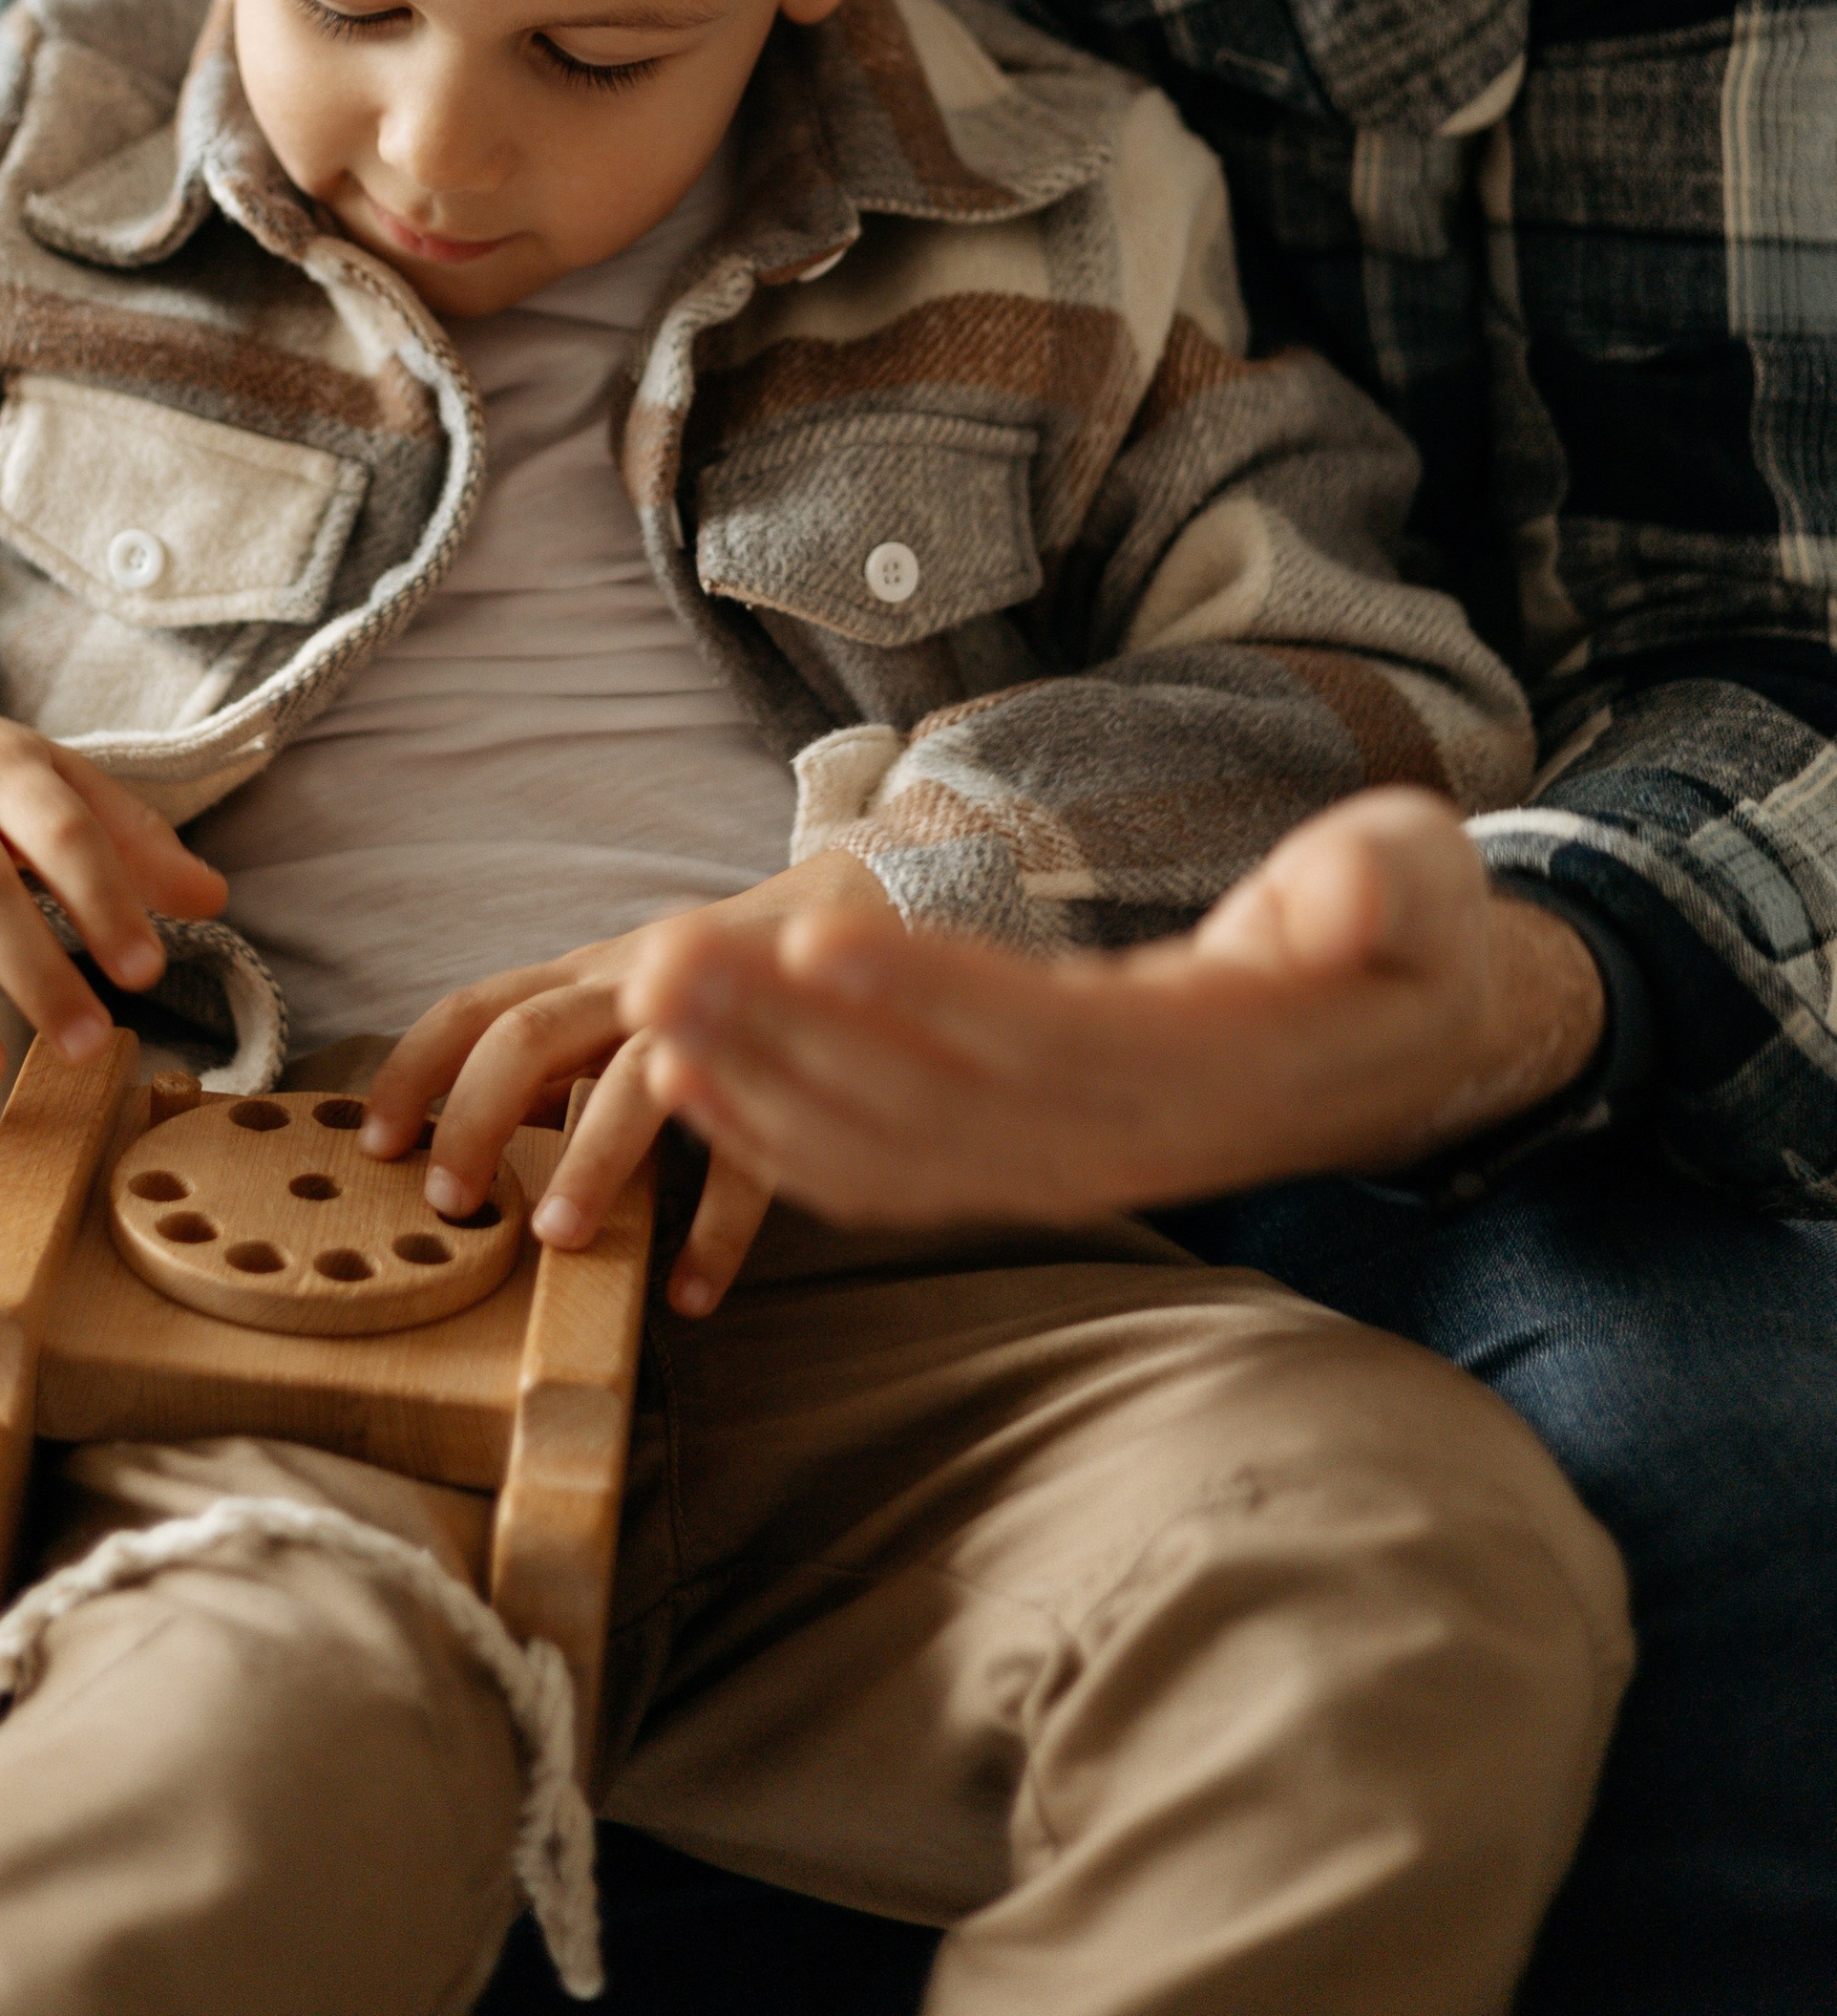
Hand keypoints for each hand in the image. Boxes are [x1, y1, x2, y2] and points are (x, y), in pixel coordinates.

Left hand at [358, 853, 898, 1317]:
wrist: (855, 920)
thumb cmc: (714, 984)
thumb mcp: (623, 1004)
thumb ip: (558, 1054)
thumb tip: (460, 1136)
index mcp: (585, 977)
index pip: (476, 1008)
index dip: (416, 1069)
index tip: (375, 1143)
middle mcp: (632, 989)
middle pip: (533, 1034)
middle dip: (480, 1115)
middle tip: (451, 1201)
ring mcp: (707, 1026)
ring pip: (634, 1083)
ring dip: (592, 1164)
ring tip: (562, 1243)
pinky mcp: (785, 1069)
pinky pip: (748, 1155)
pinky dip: (714, 1231)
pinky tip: (688, 1294)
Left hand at [621, 791, 1609, 1232]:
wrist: (1400, 1044)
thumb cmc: (1399, 940)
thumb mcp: (1420, 891)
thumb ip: (1385, 892)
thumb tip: (1358, 892)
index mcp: (1212, 1067)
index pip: (1048, 1040)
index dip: (927, 996)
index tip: (808, 940)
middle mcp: (1123, 1141)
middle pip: (932, 1102)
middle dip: (785, 1035)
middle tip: (660, 962)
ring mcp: (1064, 1168)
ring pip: (886, 1146)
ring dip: (753, 1079)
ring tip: (644, 1002)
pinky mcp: (1019, 1166)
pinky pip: (883, 1174)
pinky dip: (776, 1137)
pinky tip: (685, 1082)